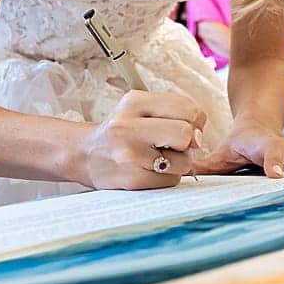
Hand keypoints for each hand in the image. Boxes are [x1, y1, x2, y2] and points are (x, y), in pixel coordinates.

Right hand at [75, 90, 207, 190]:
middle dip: (187, 143)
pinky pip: (170, 181)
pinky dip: (166, 178)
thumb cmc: (120, 131)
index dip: (195, 121)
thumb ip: (173, 113)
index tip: (185, 126)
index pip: (188, 108)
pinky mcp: (131, 179)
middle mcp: (128, 125)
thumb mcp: (140, 109)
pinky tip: (149, 171)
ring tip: (156, 159)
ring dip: (178, 164)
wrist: (84, 154)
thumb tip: (199, 139)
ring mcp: (129, 154)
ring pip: (183, 162)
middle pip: (186, 134)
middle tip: (172, 145)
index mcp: (135, 102)